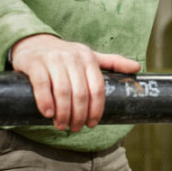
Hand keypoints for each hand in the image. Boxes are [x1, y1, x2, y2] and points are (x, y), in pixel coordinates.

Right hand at [10, 34, 140, 131]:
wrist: (34, 42)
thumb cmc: (67, 55)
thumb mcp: (91, 56)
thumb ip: (113, 62)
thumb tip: (138, 68)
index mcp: (89, 59)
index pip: (97, 88)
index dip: (97, 109)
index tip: (93, 123)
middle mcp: (73, 58)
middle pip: (81, 93)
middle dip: (80, 115)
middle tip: (76, 128)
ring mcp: (53, 60)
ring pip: (63, 91)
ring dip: (63, 113)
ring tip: (62, 125)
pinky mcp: (35, 64)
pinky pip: (42, 85)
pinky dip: (46, 102)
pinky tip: (48, 114)